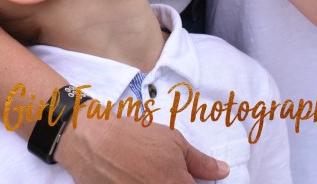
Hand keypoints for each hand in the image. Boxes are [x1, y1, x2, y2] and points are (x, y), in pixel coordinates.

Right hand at [56, 112, 229, 182]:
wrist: (93, 140)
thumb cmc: (135, 136)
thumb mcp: (173, 141)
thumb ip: (200, 161)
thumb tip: (223, 172)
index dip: (195, 183)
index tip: (192, 179)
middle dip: (179, 182)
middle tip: (163, 171)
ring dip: (158, 182)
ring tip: (147, 172)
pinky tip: (135, 178)